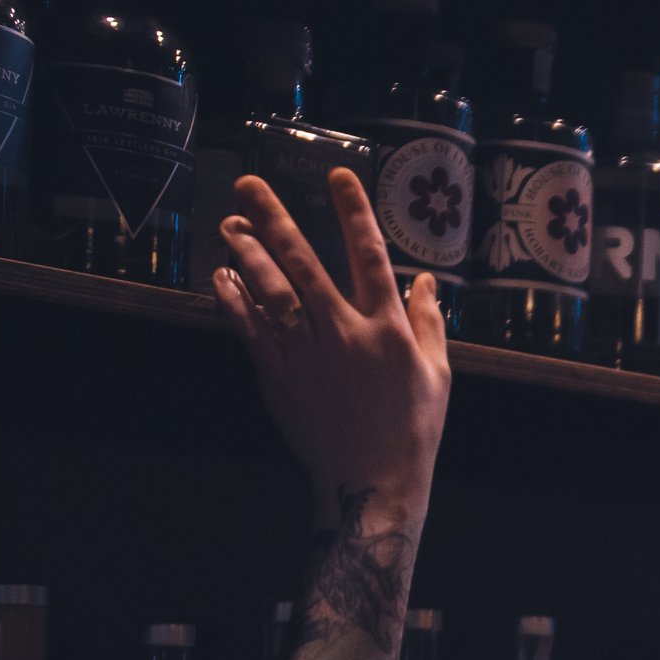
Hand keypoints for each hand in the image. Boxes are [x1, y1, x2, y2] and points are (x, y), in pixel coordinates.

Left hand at [210, 168, 449, 529]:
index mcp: (389, 330)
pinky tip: (223, 277)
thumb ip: (429, 324)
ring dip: (247, 252)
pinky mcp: (278, 376)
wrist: (371, 481)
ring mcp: (306, 354)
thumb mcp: (437, 375)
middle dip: (275, 219)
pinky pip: (250, 329)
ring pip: (270, 290)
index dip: (353, 213)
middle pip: (304, 263)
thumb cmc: (412, 429)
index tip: (336, 177)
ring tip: (230, 224)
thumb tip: (423, 282)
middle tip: (251, 185)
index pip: (370, 257)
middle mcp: (344, 333)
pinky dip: (234, 300)